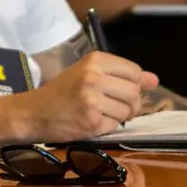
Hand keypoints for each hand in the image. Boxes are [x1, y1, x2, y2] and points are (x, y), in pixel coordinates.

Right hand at [19, 52, 159, 140]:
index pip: (135, 72)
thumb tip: (154, 80)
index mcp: (95, 60)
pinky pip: (115, 125)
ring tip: (98, 114)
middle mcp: (94, 76)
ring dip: (118, 117)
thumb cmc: (61, 93)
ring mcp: (92, 99)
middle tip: (111, 107)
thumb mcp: (89, 75)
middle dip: (129, 105)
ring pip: (127, 111)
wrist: (32, 113)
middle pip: (134, 92)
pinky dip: (106, 127)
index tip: (119, 92)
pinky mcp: (90, 120)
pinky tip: (90, 122)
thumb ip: (122, 76)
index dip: (133, 85)